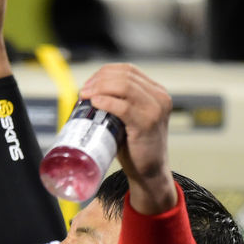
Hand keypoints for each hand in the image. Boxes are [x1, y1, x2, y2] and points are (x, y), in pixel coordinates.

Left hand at [79, 63, 175, 214]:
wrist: (150, 173)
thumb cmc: (137, 148)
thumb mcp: (131, 119)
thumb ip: (120, 104)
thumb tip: (90, 93)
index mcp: (157, 93)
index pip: (128, 70)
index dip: (105, 72)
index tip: (89, 84)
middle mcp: (159, 97)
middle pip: (124, 75)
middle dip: (99, 80)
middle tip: (83, 91)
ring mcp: (156, 109)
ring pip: (123, 86)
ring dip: (100, 88)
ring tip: (86, 96)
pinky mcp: (147, 123)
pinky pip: (123, 106)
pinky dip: (106, 101)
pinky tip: (95, 103)